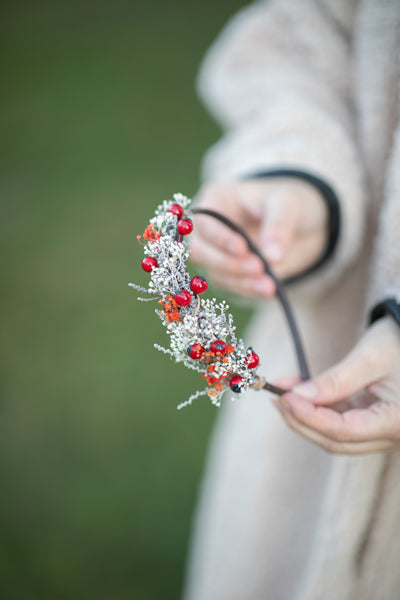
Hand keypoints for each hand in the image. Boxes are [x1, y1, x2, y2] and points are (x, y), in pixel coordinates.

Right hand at [190, 180, 327, 297]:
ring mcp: (216, 253)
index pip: (204, 222)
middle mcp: (209, 228)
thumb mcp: (286, 203)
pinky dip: (249, 289)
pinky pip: (232, 286)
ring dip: (240, 281)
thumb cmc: (285, 202)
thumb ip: (279, 226)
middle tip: (257, 267)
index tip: (242, 249)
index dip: (219, 238)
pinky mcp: (228, 274)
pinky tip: (268, 290)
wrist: (299, 224)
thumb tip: (272, 257)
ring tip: (269, 285)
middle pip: (200, 251)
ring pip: (215, 272)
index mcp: (216, 200)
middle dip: (226, 263)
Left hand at [275, 317, 399, 453]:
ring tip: (283, 389)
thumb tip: (296, 397)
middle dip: (302, 420)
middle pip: (337, 441)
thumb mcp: (369, 358)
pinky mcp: (376, 423)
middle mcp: (394, 437)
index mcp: (398, 423)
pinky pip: (343, 423)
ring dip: (307, 414)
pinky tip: (299, 390)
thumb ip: (335, 381)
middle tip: (276, 397)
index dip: (309, 416)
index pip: (343, 431)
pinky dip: (320, 408)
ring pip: (337, 435)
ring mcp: (384, 433)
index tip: (283, 397)